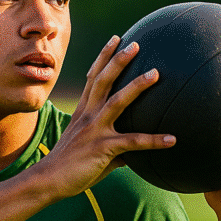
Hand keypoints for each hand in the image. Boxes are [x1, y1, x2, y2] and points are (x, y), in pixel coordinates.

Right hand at [36, 36, 175, 197]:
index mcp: (83, 112)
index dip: (103, 58)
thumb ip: (112, 146)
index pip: (93, 78)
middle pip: (102, 81)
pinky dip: (153, 141)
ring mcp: (94, 130)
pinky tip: (172, 139)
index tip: (115, 39)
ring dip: (136, 86)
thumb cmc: (68, 167)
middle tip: (135, 43)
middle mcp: (88, 116)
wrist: (47, 181)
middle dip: (118, 60)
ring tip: (155, 73)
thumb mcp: (88, 149)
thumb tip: (133, 154)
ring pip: (117, 102)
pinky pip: (132, 142)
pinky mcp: (102, 148)